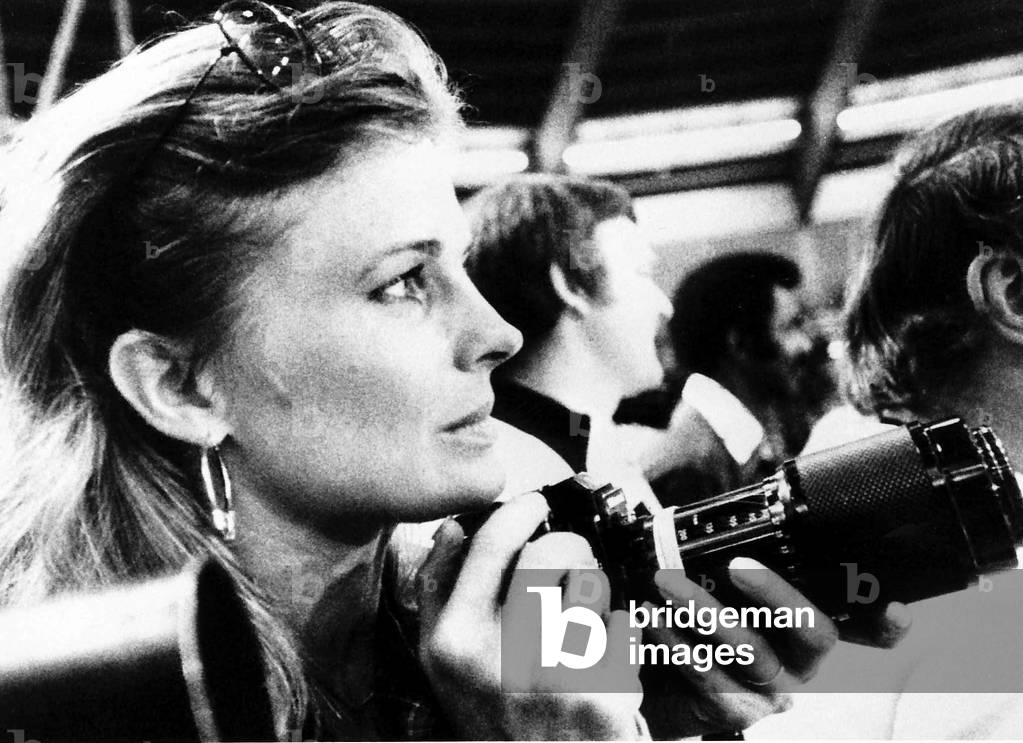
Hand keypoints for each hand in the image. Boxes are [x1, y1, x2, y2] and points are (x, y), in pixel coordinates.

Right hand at [417, 491, 647, 739]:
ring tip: (584, 618)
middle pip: (552, 554)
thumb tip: (453, 527)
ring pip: (592, 585)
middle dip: (568, 547)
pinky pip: (624, 628)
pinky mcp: (604, 699)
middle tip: (572, 562)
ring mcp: (557, 679)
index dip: (520, 512)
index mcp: (455, 641)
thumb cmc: (492, 716)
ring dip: (594, 591)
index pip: (494, 544)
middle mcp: (502, 659)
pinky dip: (620, 637)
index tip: (535, 505)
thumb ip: (437, 591)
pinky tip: (604, 661)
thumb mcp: (442, 662)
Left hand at [639, 558, 839, 737]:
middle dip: (746, 597)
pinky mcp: (733, 713)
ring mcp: (764, 699)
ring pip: (743, 651)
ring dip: (701, 611)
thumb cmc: (698, 638)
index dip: (783, 595)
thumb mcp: (718, 604)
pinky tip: (651, 618)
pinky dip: (676, 642)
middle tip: (703, 568)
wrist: (662, 694)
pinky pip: (707, 674)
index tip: (741, 563)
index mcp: (797, 644)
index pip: (815, 627)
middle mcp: (791, 675)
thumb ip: (721, 579)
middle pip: (782, 638)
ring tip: (664, 582)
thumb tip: (694, 538)